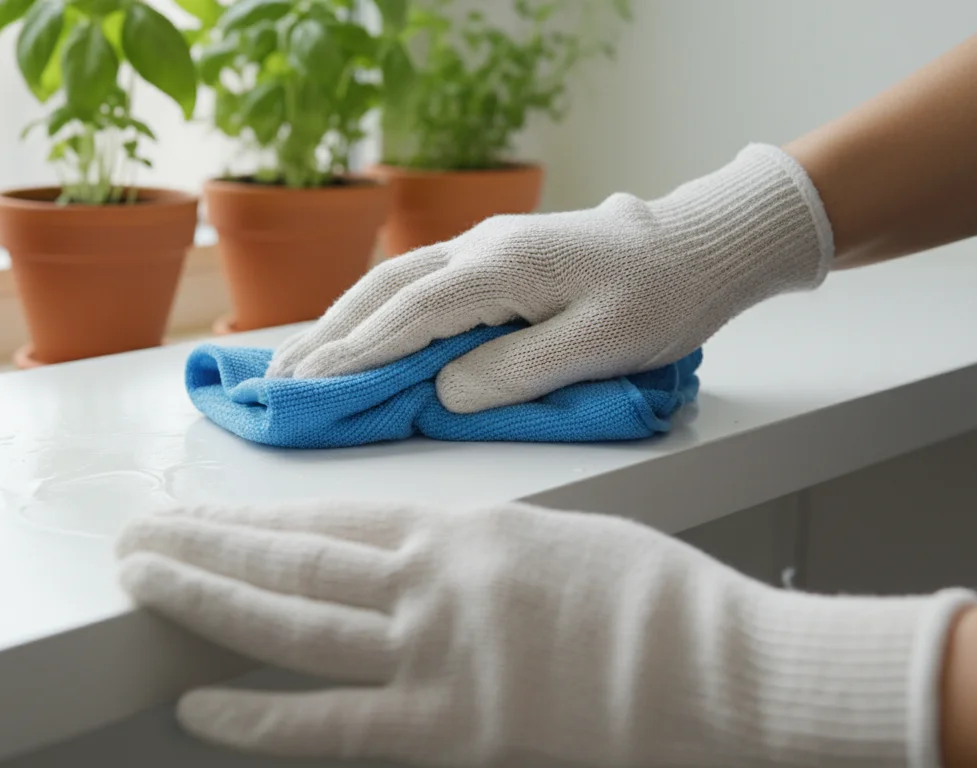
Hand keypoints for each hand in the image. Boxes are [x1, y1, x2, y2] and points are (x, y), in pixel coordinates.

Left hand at [116, 500, 976, 766]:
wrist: (714, 665)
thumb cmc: (653, 601)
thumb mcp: (553, 543)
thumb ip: (474, 552)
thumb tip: (422, 564)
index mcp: (461, 533)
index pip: (332, 522)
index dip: (258, 517)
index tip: (206, 509)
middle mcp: (430, 584)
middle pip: (293, 561)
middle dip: (207, 546)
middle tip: (139, 535)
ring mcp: (432, 656)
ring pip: (292, 622)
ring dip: (208, 599)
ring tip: (143, 582)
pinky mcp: (449, 728)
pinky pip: (332, 724)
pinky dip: (259, 715)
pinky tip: (200, 703)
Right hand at [266, 144, 832, 412]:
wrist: (698, 247)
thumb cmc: (659, 299)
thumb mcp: (598, 346)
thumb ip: (517, 371)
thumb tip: (444, 393)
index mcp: (503, 266)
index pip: (410, 315)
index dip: (355, 354)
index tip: (307, 390)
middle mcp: (481, 246)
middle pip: (384, 290)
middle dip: (328, 337)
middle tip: (279, 384)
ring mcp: (485, 245)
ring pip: (394, 280)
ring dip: (344, 321)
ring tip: (301, 363)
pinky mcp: (496, 256)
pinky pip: (418, 281)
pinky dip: (377, 310)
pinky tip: (360, 333)